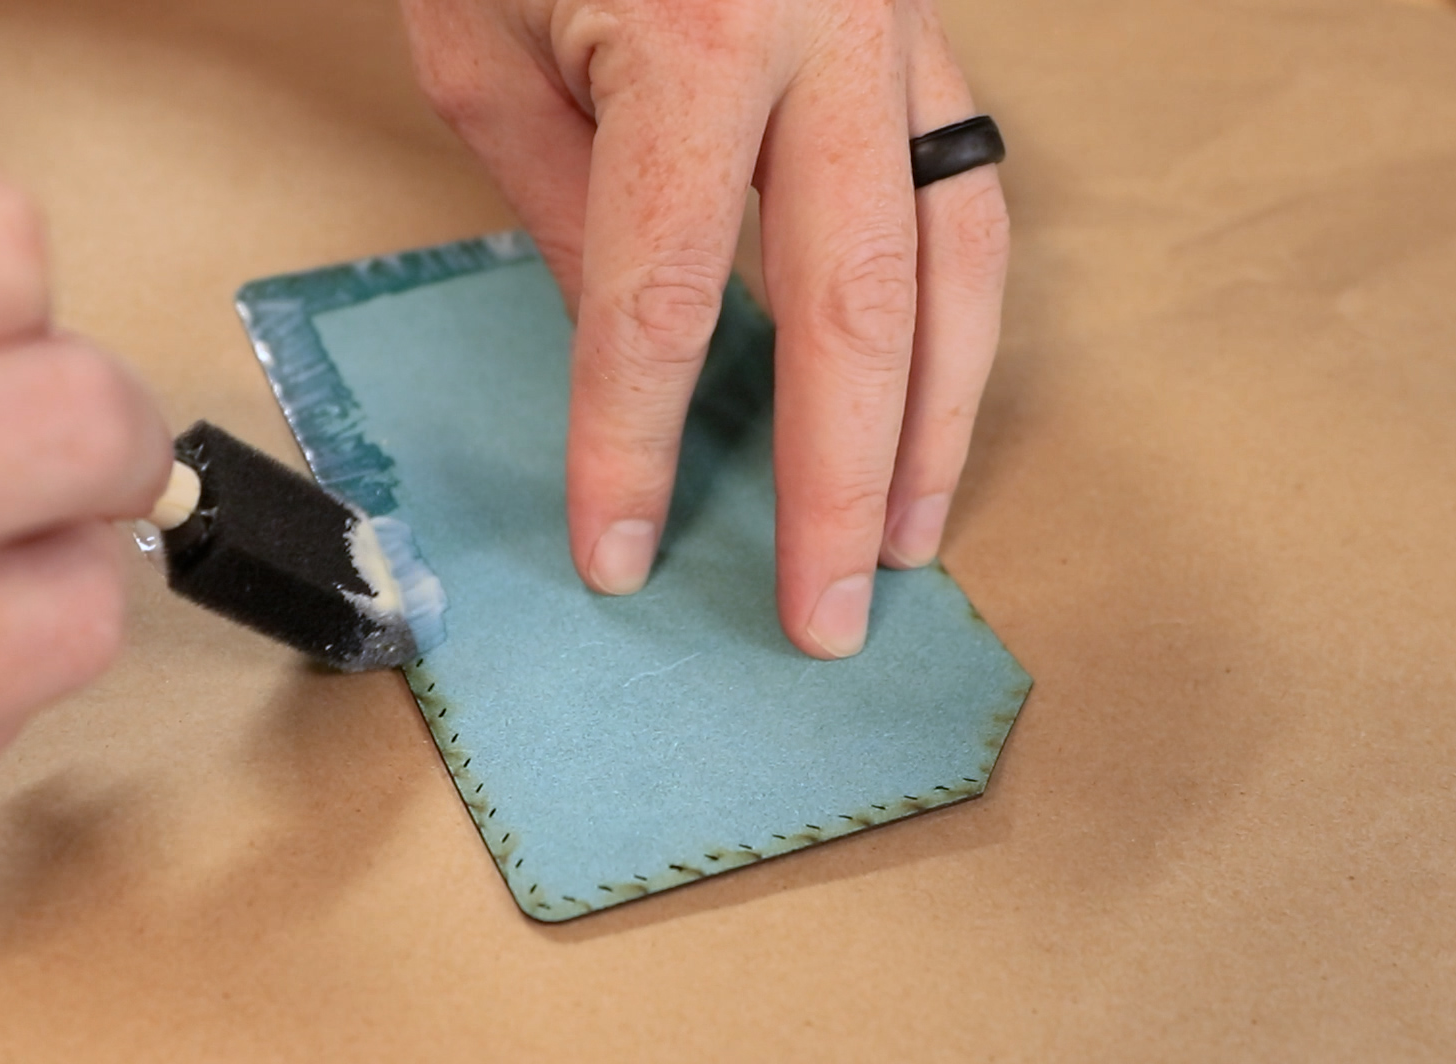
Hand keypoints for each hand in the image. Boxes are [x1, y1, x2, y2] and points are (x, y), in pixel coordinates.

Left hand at [401, 0, 1008, 657]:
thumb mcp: (484, 40)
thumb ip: (559, 196)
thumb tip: (628, 342)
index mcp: (696, 33)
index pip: (664, 293)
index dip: (638, 439)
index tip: (623, 551)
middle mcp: (825, 33)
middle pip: (858, 301)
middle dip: (846, 478)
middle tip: (832, 613)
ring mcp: (897, 27)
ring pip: (960, 255)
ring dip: (946, 415)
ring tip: (916, 538)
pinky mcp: (924, 31)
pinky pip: (971, 192)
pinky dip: (961, 314)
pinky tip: (937, 397)